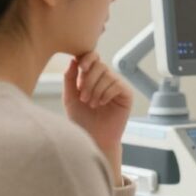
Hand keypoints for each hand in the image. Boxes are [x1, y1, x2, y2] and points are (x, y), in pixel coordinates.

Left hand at [63, 52, 132, 183]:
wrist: (93, 138)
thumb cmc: (81, 120)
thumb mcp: (70, 98)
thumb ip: (69, 79)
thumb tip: (73, 60)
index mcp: (92, 76)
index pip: (93, 57)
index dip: (87, 58)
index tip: (80, 68)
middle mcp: (106, 78)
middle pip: (99, 65)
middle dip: (89, 81)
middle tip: (83, 98)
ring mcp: (117, 85)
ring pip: (107, 76)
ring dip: (96, 90)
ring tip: (91, 104)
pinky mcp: (126, 94)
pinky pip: (117, 85)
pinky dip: (106, 94)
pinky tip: (101, 104)